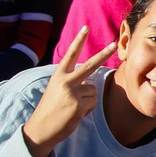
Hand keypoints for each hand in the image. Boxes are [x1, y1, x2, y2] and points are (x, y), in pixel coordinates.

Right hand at [21, 27, 117, 156]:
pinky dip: (87, 109)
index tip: (86, 27)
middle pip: (90, 65)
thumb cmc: (51, 109)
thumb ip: (72, 82)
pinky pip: (93, 103)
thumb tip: (92, 84)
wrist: (41, 128)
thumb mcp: (57, 90)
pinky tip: (75, 113)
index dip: (78, 40)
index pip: (71, 54)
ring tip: (72, 106)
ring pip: (93, 90)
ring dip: (87, 100)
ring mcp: (72, 93)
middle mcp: (65, 81)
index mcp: (59, 75)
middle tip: (114, 44)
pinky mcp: (78, 105)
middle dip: (104, 54)